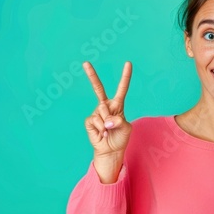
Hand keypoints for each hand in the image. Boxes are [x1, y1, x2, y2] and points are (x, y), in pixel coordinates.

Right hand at [83, 61, 132, 181]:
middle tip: (85, 63)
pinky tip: (102, 134)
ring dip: (107, 123)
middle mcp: (106, 106)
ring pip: (102, 110)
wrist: (111, 150)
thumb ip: (119, 121)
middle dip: (91, 75)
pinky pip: (96, 120)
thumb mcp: (125, 128)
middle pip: (98, 88)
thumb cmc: (120, 138)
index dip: (125, 76)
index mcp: (118, 105)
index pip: (122, 88)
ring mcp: (96, 113)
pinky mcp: (89, 121)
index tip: (128, 63)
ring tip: (109, 131)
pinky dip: (101, 129)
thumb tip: (107, 120)